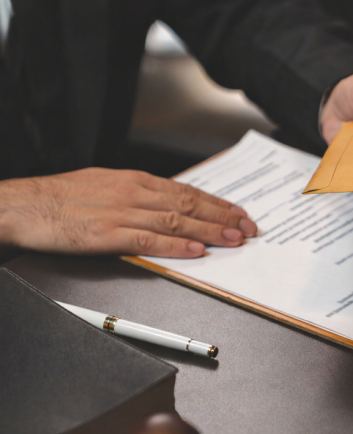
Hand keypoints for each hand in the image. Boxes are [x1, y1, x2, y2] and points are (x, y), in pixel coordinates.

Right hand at [0, 168, 257, 257]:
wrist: (20, 204)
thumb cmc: (58, 198)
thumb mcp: (104, 186)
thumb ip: (137, 195)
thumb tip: (168, 205)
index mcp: (134, 180)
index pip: (186, 191)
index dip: (217, 204)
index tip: (239, 213)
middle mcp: (133, 193)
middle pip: (189, 205)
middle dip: (224, 217)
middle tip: (250, 227)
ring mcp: (121, 213)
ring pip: (176, 222)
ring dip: (210, 232)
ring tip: (235, 240)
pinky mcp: (106, 234)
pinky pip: (148, 241)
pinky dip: (175, 247)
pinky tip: (196, 252)